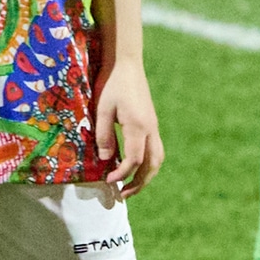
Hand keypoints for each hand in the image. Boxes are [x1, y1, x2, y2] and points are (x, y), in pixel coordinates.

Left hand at [93, 62, 163, 192]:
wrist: (126, 64)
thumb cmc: (111, 83)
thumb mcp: (102, 109)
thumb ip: (104, 136)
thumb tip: (105, 160)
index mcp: (138, 126)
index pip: (134, 160)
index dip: (122, 174)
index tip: (108, 181)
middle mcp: (150, 128)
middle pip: (152, 164)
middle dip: (139, 183)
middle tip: (123, 195)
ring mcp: (153, 126)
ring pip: (158, 158)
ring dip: (146, 176)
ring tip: (131, 186)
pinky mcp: (151, 123)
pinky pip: (155, 149)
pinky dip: (148, 164)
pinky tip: (134, 167)